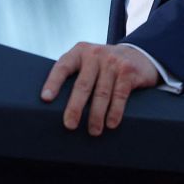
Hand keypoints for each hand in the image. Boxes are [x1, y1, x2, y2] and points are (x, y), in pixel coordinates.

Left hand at [40, 42, 160, 135]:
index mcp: (80, 52)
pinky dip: (115, 111)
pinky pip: (119, 95)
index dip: (53, 83)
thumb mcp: (88, 63)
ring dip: (96, 116)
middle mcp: (95, 54)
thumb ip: (75, 75)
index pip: (63, 67)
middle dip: (75, 107)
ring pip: (101, 93)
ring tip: (93, 131)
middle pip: (82, 85)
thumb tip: (54, 106)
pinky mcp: (128, 71)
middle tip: (70, 125)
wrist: (138, 55)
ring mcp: (113, 62)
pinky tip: (111, 123)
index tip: (46, 99)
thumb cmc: (104, 66)